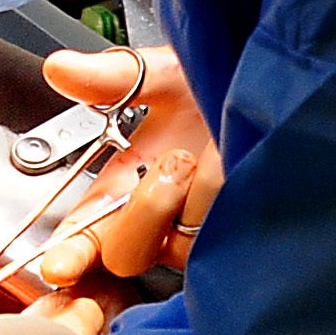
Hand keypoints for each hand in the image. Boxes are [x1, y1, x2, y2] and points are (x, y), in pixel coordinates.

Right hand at [36, 47, 218, 284]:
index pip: (87, 228)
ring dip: (191, 194)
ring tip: (208, 151)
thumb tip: (60, 70)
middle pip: (124, 253)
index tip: (57, 265)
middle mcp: (163, 212)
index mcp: (131, 179)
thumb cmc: (220, 82)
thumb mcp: (163, 74)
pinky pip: (222, 233)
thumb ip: (111, 78)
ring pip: (175, 245)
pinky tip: (233, 159)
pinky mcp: (240, 234)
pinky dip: (225, 189)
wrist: (277, 84)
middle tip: (172, 163)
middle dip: (142, 211)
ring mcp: (202, 227)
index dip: (70, 250)